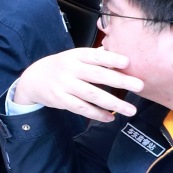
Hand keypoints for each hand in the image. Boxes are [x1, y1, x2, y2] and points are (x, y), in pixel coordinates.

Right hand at [11, 46, 143, 121]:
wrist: (32, 79)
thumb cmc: (60, 67)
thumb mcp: (74, 57)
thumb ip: (96, 56)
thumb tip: (123, 54)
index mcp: (75, 55)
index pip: (94, 56)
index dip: (110, 58)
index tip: (127, 62)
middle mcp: (69, 69)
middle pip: (97, 75)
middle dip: (120, 81)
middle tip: (139, 85)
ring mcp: (63, 85)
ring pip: (92, 95)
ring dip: (114, 103)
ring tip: (131, 110)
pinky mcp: (60, 100)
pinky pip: (81, 108)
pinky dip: (97, 114)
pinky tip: (110, 117)